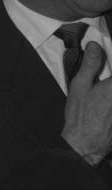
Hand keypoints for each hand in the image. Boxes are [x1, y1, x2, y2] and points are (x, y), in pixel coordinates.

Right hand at [61, 41, 111, 164]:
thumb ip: (90, 64)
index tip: (106, 68)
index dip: (109, 62)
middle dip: (109, 81)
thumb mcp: (80, 86)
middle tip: (101, 87)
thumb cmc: (82, 115)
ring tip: (102, 100)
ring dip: (109, 92)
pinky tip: (106, 106)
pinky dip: (111, 103)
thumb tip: (94, 46)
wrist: (86, 143)